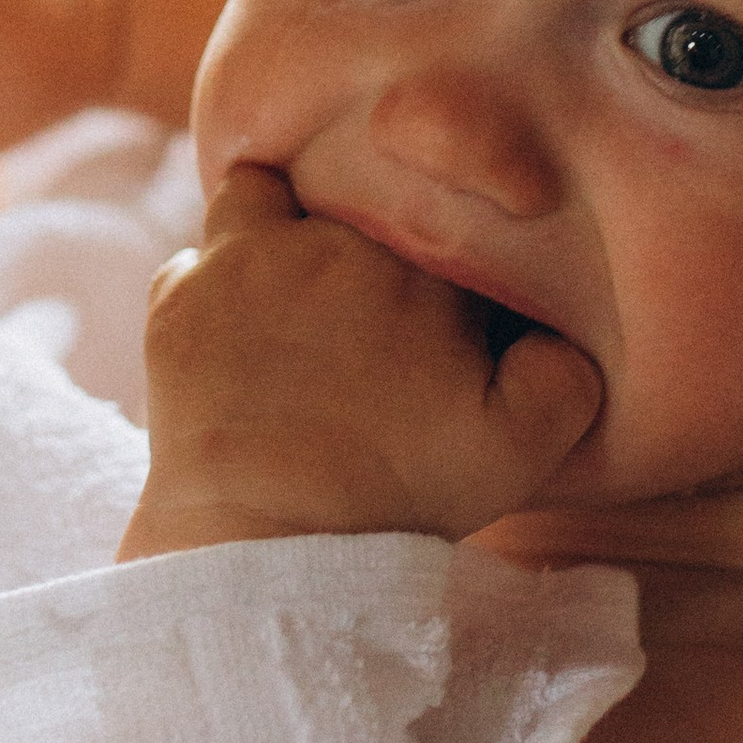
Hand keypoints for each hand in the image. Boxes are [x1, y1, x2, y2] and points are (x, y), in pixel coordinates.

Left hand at [120, 165, 602, 557]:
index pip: (436, 222)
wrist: (271, 544)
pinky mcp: (178, 300)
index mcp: (423, 269)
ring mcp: (247, 262)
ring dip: (271, 232)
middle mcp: (335, 240)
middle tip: (353, 312)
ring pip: (262, 199)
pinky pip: (195, 260)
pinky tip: (228, 341)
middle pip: (348, 203)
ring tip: (282, 293)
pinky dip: (210, 292)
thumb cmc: (399, 497)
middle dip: (353, 239)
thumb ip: (564, 375)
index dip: (434, 261)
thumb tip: (555, 333)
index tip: (424, 314)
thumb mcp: (520, 449)